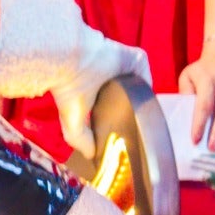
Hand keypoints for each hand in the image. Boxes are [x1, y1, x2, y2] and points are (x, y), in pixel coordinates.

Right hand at [54, 31, 150, 158]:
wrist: (71, 65)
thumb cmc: (67, 91)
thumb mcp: (72, 123)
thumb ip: (81, 140)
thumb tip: (91, 156)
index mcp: (96, 91)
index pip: (113, 105)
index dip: (119, 116)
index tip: (124, 129)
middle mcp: (110, 77)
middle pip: (128, 94)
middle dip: (132, 107)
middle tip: (135, 124)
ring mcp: (124, 66)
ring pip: (139, 83)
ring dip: (141, 95)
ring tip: (143, 114)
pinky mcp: (135, 58)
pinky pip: (146, 72)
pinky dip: (147, 83)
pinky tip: (146, 97)